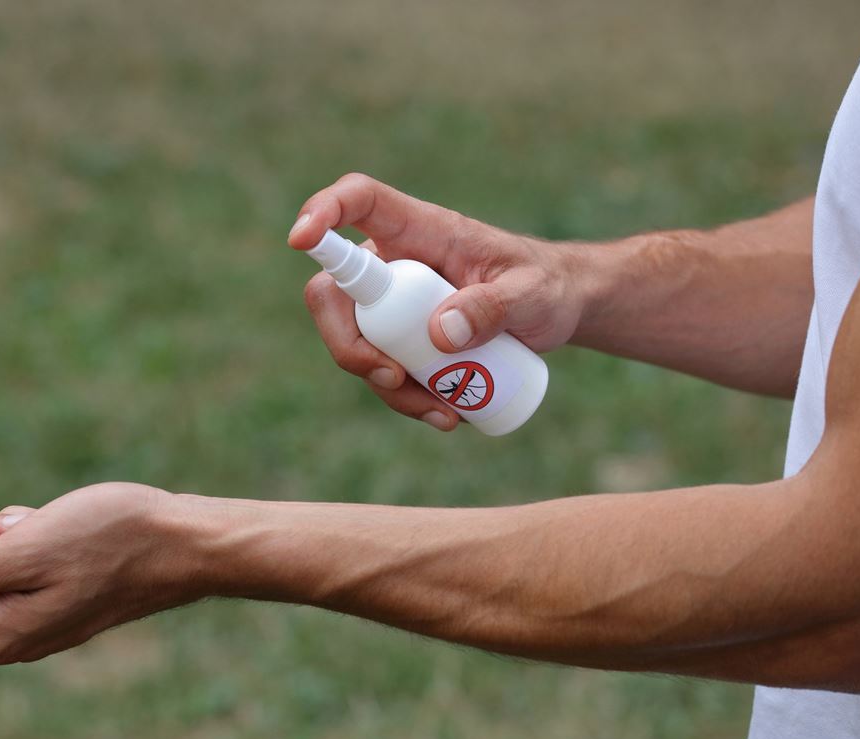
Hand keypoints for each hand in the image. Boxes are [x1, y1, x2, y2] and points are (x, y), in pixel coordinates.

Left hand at [0, 482, 195, 678]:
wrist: (186, 543)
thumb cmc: (110, 542)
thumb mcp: (23, 550)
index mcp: (1, 636)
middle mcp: (17, 634)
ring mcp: (41, 613)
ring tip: (22, 523)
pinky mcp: (62, 589)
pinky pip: (13, 568)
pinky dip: (14, 539)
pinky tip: (43, 519)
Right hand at [288, 173, 586, 429]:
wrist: (559, 310)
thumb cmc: (546, 286)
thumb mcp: (532, 295)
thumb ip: (492, 307)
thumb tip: (439, 333)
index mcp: (422, 229)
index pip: (359, 201)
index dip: (323, 211)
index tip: (301, 239)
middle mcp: (396, 261)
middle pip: (334, 292)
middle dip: (349, 344)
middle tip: (392, 379)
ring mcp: (395, 302)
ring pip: (356, 342)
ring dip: (386, 385)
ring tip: (445, 412)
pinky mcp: (404, 337)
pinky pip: (382, 370)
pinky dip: (405, 399)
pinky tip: (446, 415)